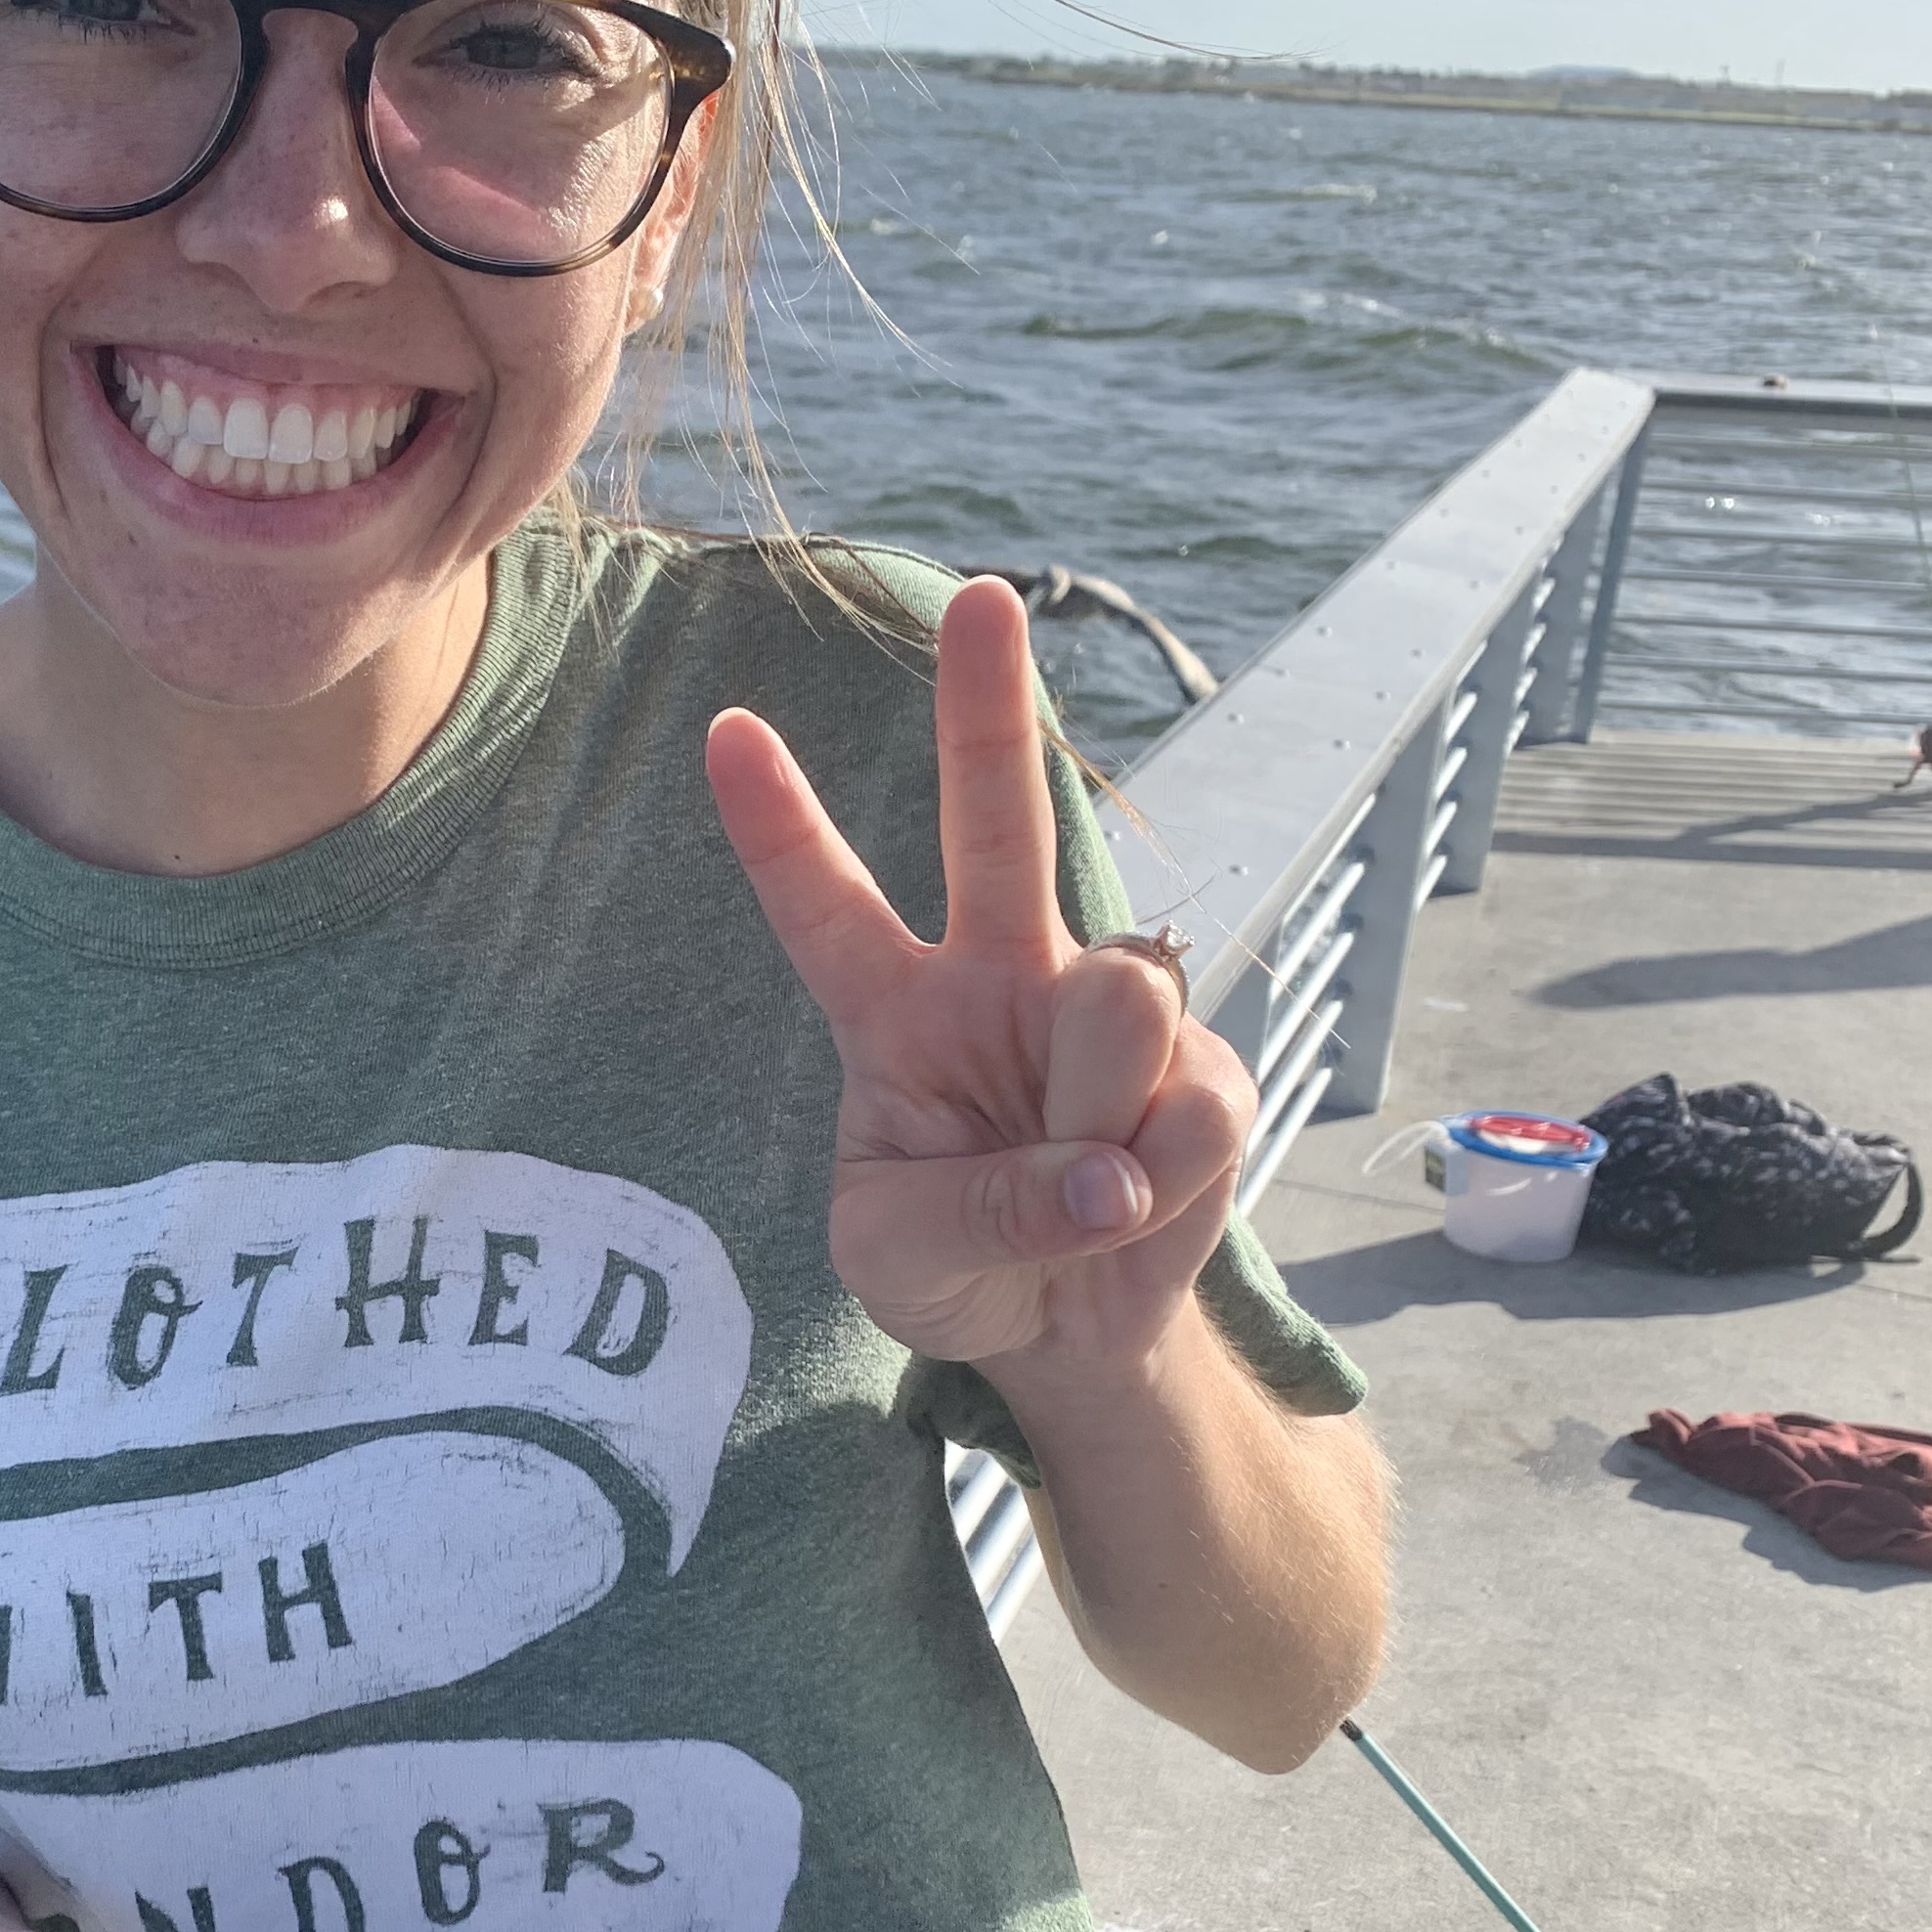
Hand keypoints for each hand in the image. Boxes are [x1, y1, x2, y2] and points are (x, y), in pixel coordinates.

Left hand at [705, 575, 1252, 1373]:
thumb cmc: (950, 1270)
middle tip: (981, 598)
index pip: (823, 905)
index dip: (777, 824)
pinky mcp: (1206, 1071)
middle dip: (989, 707)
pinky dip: (1167, 1185)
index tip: (726, 728)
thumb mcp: (897, 1260)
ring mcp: (1108, 1014)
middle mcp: (997, 978)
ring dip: (1100, 1120)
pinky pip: (1195, 1109)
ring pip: (1120, 1000)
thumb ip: (978, 1214)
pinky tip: (1146, 1206)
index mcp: (889, 1010)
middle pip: (996, 821)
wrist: (1064, 1333)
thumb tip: (1111, 1171)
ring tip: (1084, 1193)